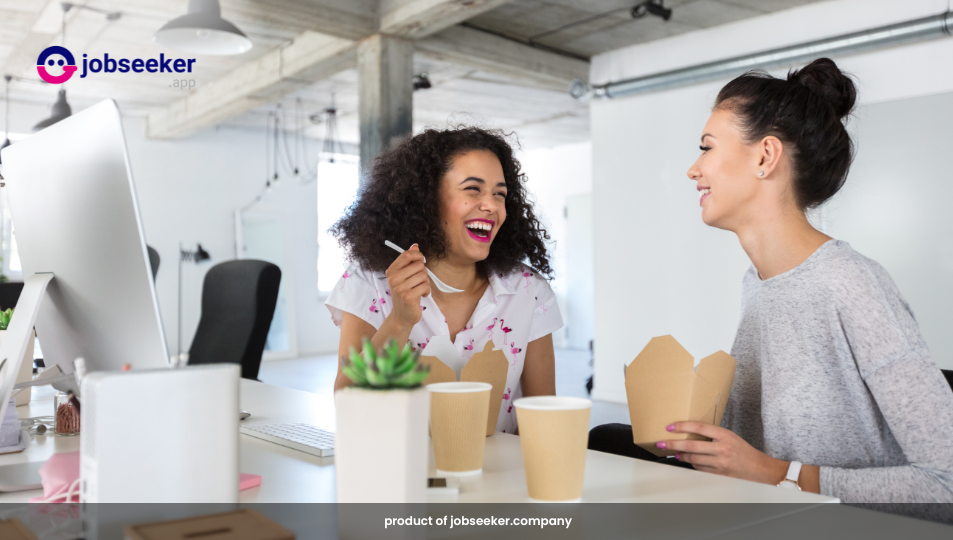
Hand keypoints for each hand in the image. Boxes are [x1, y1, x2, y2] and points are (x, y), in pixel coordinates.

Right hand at [384, 244, 430, 328]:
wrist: (402, 316)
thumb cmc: (405, 294)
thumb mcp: (404, 276)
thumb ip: (409, 261)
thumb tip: (415, 245)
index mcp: (391, 271)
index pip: (407, 255)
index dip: (418, 256)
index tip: (422, 262)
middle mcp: (393, 278)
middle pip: (418, 265)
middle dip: (424, 272)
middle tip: (420, 281)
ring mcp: (399, 288)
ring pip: (423, 275)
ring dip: (426, 283)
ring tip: (420, 289)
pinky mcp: (407, 296)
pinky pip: (425, 286)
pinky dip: (427, 291)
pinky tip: (422, 295)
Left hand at [657, 422, 786, 484]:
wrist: (759, 468)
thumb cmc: (743, 450)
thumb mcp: (729, 436)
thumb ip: (712, 434)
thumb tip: (689, 432)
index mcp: (724, 435)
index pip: (698, 427)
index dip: (682, 426)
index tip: (670, 427)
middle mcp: (722, 448)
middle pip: (691, 445)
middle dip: (673, 444)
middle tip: (661, 443)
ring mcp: (720, 463)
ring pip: (693, 459)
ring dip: (681, 455)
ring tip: (674, 452)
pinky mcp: (719, 474)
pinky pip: (700, 469)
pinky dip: (692, 464)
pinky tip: (688, 461)